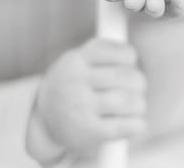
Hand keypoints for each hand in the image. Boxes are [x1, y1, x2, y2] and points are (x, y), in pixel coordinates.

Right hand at [26, 39, 146, 162]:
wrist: (45, 120)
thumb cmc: (73, 86)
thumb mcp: (78, 61)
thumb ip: (104, 54)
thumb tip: (133, 55)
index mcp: (75, 60)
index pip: (113, 51)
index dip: (129, 57)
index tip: (130, 63)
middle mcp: (75, 81)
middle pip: (124, 76)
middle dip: (138, 82)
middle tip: (139, 87)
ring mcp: (80, 107)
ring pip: (126, 101)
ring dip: (139, 104)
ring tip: (137, 106)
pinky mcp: (87, 132)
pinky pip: (123, 126)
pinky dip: (137, 125)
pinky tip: (136, 123)